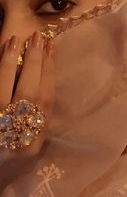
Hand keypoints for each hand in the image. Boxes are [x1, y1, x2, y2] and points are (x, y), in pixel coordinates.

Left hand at [0, 32, 54, 189]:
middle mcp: (18, 132)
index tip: (52, 48)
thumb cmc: (17, 158)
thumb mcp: (35, 143)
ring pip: (5, 90)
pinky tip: (0, 56)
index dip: (50, 71)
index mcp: (36, 138)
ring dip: (11, 63)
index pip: (46, 99)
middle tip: (38, 38)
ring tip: (16, 39)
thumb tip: (44, 81)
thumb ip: (41, 118)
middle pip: (29, 92)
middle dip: (34, 62)